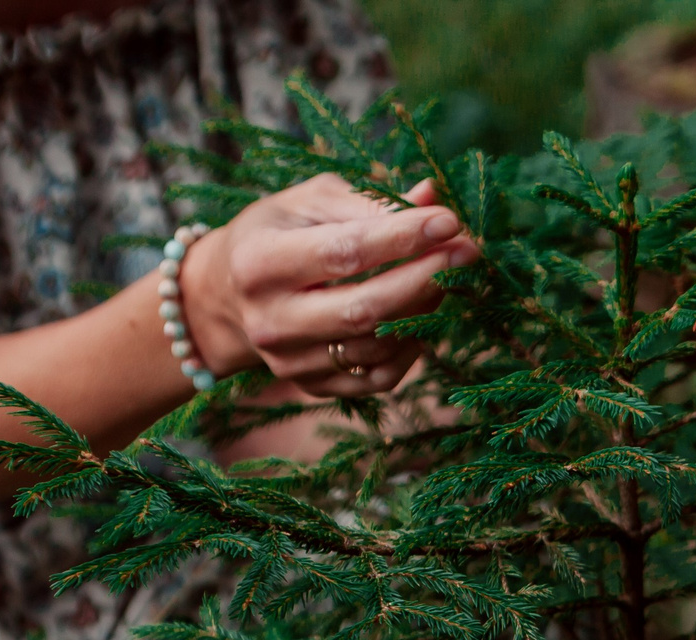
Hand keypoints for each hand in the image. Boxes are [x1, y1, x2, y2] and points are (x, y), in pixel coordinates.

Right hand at [184, 176, 480, 398]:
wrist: (227, 296)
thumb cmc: (278, 233)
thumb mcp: (309, 202)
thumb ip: (369, 201)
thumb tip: (433, 197)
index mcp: (259, 261)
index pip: (344, 252)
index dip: (402, 238)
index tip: (450, 221)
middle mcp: (270, 319)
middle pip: (364, 308)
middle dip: (424, 278)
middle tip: (468, 251)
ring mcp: (289, 362)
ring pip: (377, 345)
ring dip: (424, 310)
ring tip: (448, 276)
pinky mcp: (311, 387)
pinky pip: (378, 376)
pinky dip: (412, 347)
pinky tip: (424, 314)